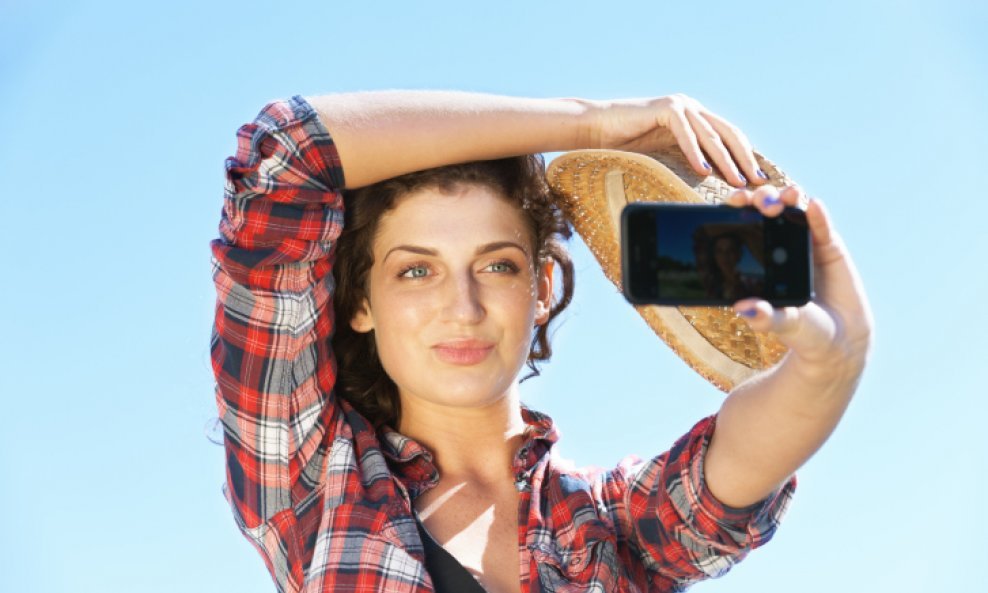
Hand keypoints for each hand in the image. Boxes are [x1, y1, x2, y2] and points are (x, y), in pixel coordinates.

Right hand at [589, 94, 765, 187]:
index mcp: (696, 117)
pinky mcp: (666, 109)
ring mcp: (680, 105)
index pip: (730, 135)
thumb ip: (686, 158)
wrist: (597, 128)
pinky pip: (686, 134)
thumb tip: (709, 183)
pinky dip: (696, 154)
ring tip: (737, 181)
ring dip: (726, 161)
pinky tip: (704, 171)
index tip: (760, 179)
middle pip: (729, 133)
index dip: (747, 156)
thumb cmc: (626, 145)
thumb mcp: (664, 153)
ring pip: (711, 135)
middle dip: (745, 159)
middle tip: (758, 182)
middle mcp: (692, 107)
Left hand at [727, 186, 873, 379]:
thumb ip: (764, 318)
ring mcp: (803, 242)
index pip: (740, 226)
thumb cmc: (800, 330)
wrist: (837, 338)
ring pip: (792, 210)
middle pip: (764, 211)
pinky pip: (822, 226)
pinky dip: (818, 214)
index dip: (735, 211)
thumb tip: (743, 308)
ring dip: (788, 197)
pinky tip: (814, 206)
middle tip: (759, 203)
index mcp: (755, 258)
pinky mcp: (829, 245)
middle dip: (760, 199)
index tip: (731, 204)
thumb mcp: (780, 325)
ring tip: (788, 196)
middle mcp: (776, 244)